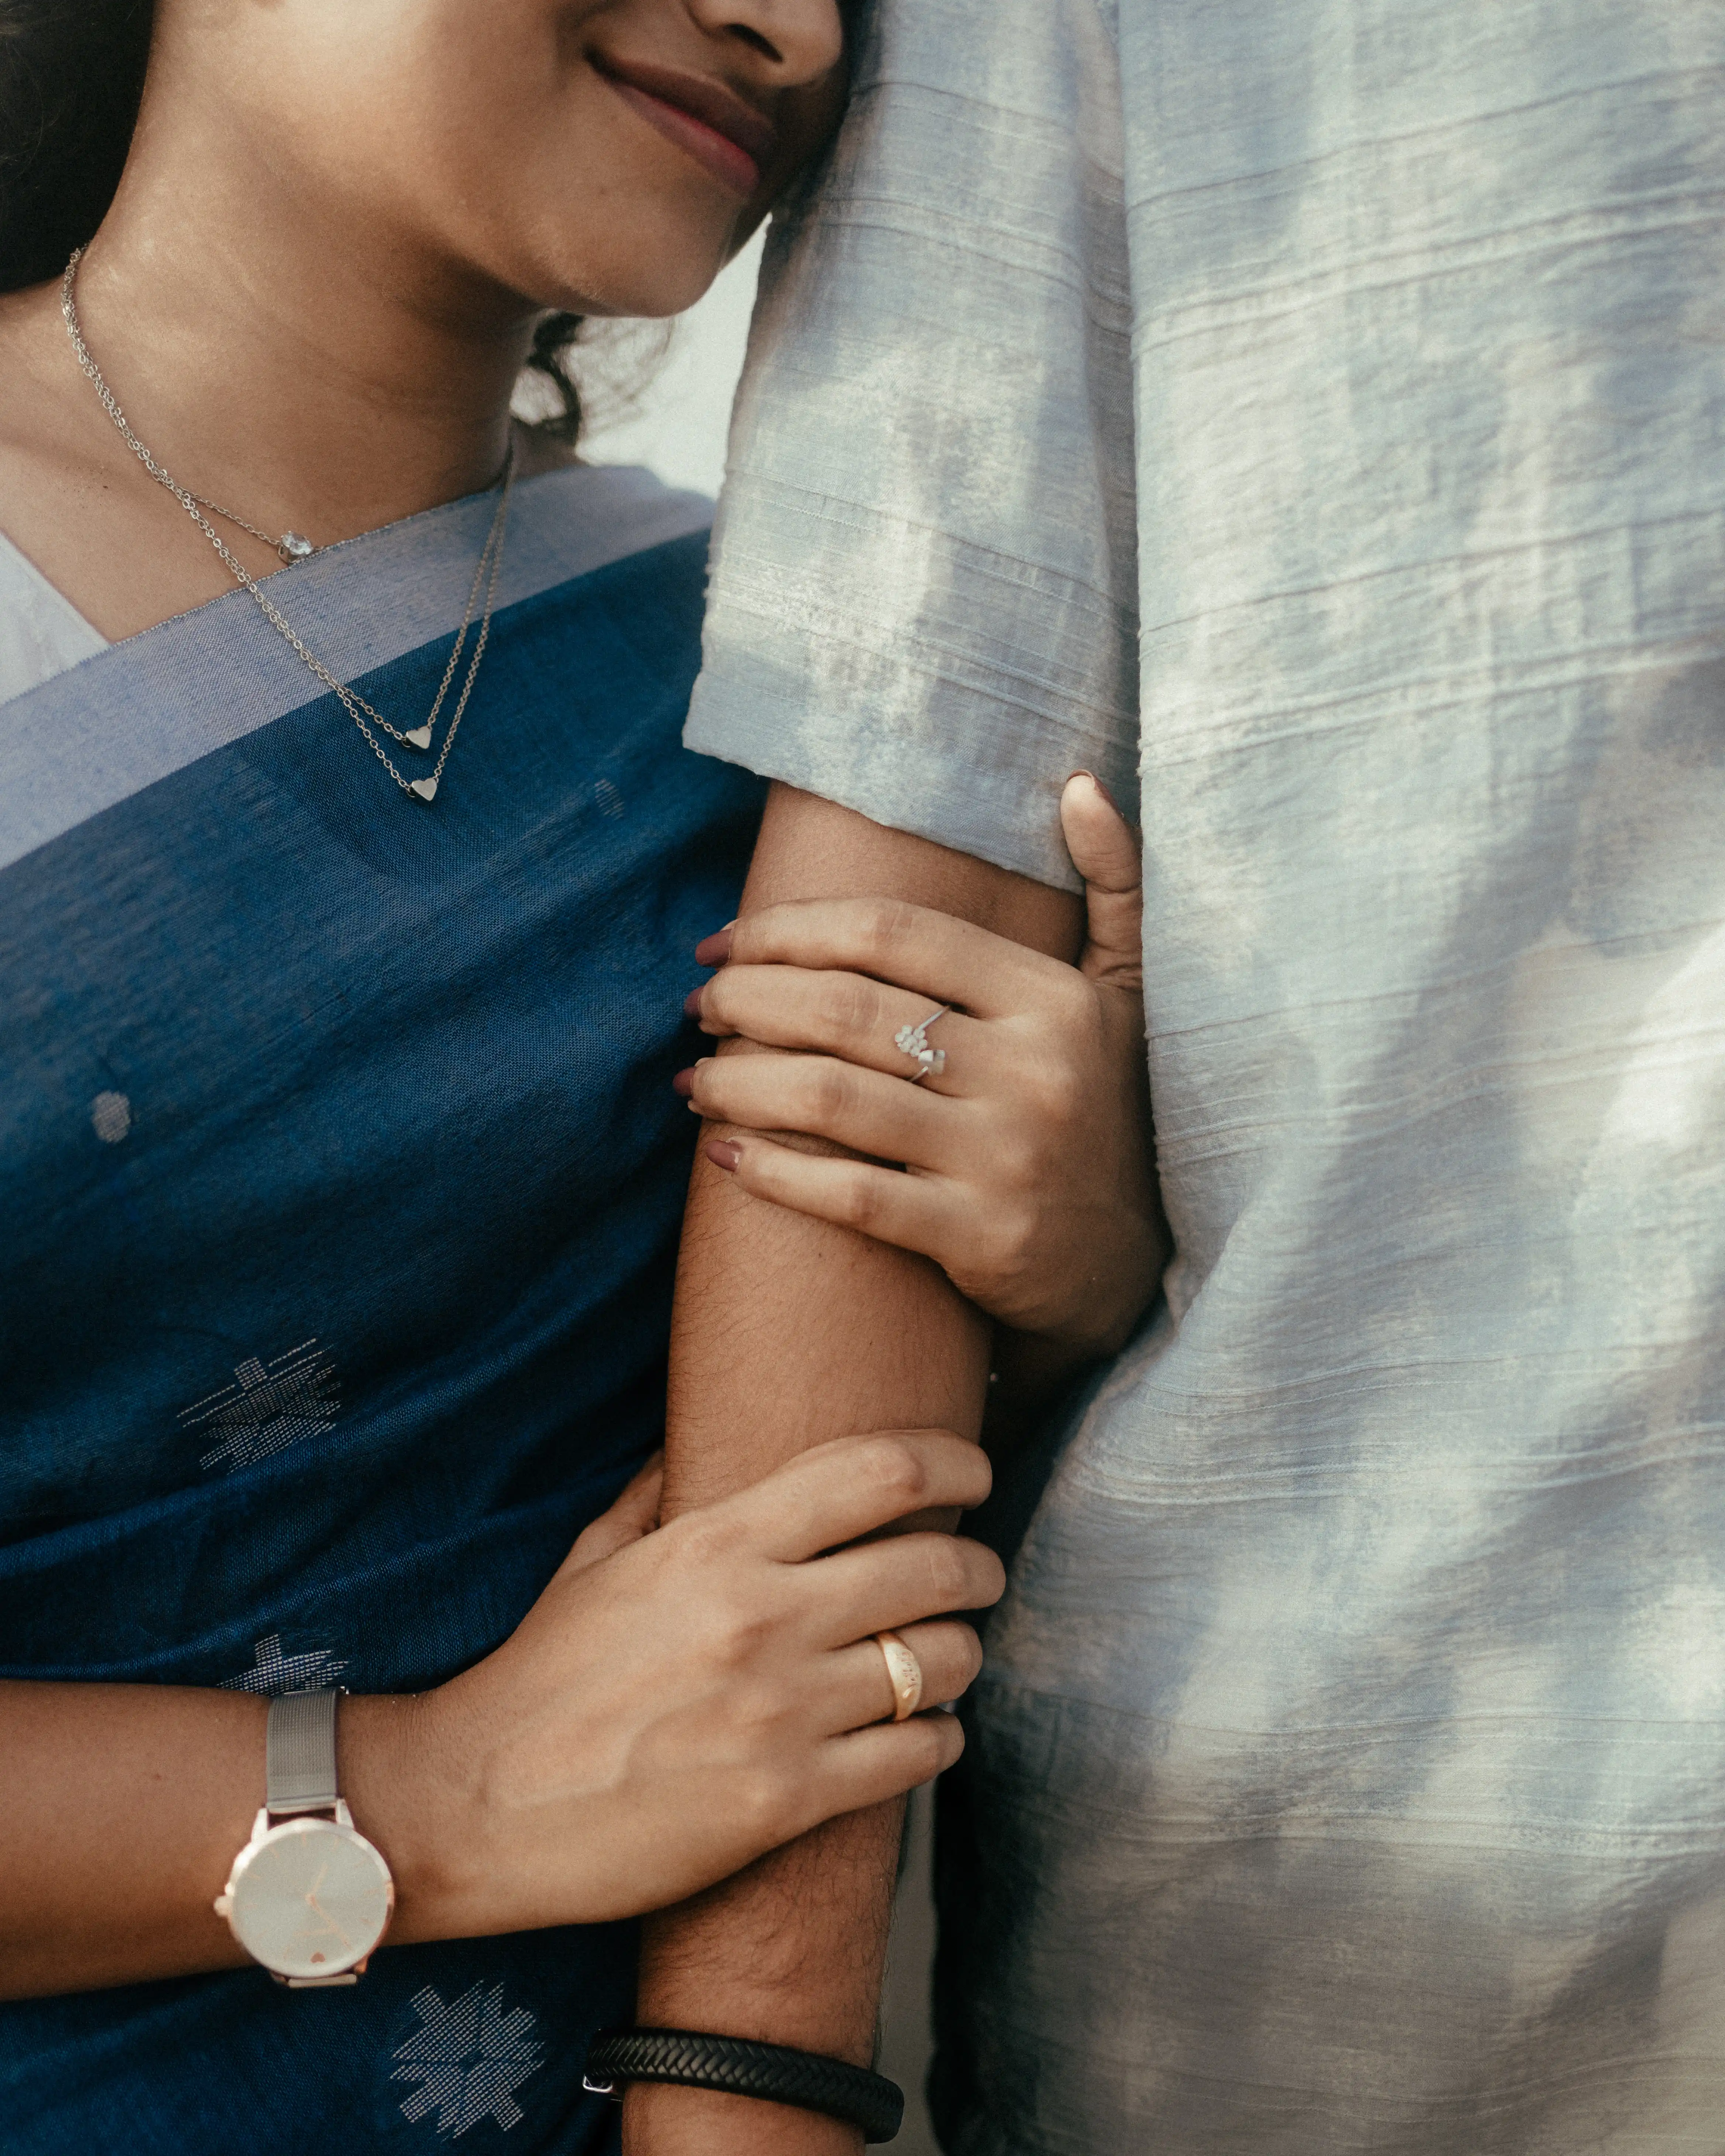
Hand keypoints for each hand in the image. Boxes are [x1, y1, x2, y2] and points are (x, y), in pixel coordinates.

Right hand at [380, 1434, 1001, 1939]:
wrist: (476, 1805)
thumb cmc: (538, 1677)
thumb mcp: (593, 1561)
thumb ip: (657, 1490)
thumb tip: (696, 1434)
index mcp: (717, 1545)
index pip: (879, 1472)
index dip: (952, 1460)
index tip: (976, 1469)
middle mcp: (761, 1617)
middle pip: (933, 1566)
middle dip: (977, 1566)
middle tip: (978, 1573)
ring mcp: (780, 1712)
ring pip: (939, 1663)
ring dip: (959, 1656)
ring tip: (946, 1657)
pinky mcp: (786, 1800)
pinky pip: (915, 1756)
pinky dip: (937, 1739)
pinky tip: (924, 1733)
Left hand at [676, 775, 1165, 1356]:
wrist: (1135, 1263)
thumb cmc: (1105, 1111)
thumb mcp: (1127, 994)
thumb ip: (1113, 884)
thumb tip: (1077, 783)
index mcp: (1053, 998)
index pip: (892, 934)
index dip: (789, 929)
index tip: (724, 942)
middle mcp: (1034, 1071)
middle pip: (847, 1010)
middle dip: (748, 1001)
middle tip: (696, 1006)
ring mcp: (1006, 1158)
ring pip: (832, 1099)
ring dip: (738, 1083)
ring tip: (691, 1081)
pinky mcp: (981, 1239)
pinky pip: (852, 1197)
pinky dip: (774, 1173)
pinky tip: (722, 1155)